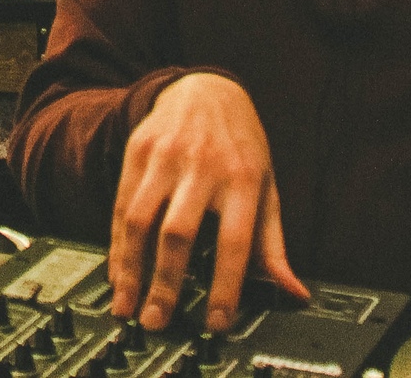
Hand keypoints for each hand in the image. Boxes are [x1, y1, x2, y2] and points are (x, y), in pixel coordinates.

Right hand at [109, 73, 304, 331]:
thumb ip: (273, 245)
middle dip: (165, 283)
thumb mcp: (267, 187)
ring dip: (131, 269)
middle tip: (158, 322)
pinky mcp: (138, 151)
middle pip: (178, 233)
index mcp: (243, 179)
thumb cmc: (240, 146)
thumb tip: (293, 292)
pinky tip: (118, 272)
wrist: (206, 88)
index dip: (225, 286)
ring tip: (128, 306)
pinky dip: (117, 244)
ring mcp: (166, 156)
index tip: (216, 321)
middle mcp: (202, 166)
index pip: (235, 242)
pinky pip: (120, 204)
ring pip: (140, 220)